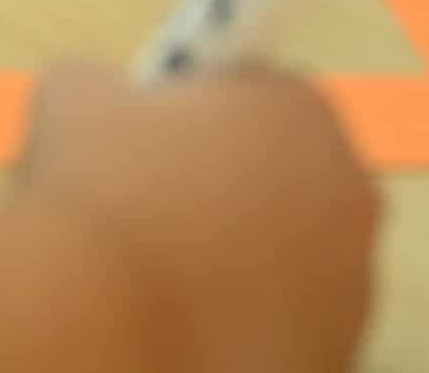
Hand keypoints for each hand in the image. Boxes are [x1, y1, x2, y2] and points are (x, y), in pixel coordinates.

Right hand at [17, 59, 378, 371]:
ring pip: (286, 248)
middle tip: (151, 198)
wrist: (103, 324)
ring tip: (157, 265)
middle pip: (280, 169)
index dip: (198, 103)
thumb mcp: (77, 96)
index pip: (255, 85)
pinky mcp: (332, 350)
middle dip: (225, 178)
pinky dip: (240, 314)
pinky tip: (179, 313)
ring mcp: (351, 282)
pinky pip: (282, 316)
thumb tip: (101, 95)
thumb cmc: (101, 198)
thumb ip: (108, 82)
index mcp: (299, 111)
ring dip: (235, 249)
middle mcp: (347, 193)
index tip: (153, 129)